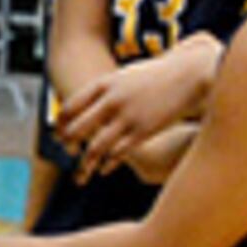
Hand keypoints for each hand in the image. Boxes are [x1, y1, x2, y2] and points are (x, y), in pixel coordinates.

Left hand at [47, 44, 202, 179]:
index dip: (60, 124)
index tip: (58, 134)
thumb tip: (81, 108)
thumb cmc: (155, 75)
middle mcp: (112, 101)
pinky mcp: (144, 131)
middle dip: (68, 144)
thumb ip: (103, 91)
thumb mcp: (124, 76)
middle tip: (67, 151)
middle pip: (76, 129)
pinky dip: (108, 164)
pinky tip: (104, 170)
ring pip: (95, 148)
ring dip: (84, 164)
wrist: (189, 73)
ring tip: (81, 174)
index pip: (70, 107)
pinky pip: (118, 154)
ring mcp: (127, 117)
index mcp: (104, 84)